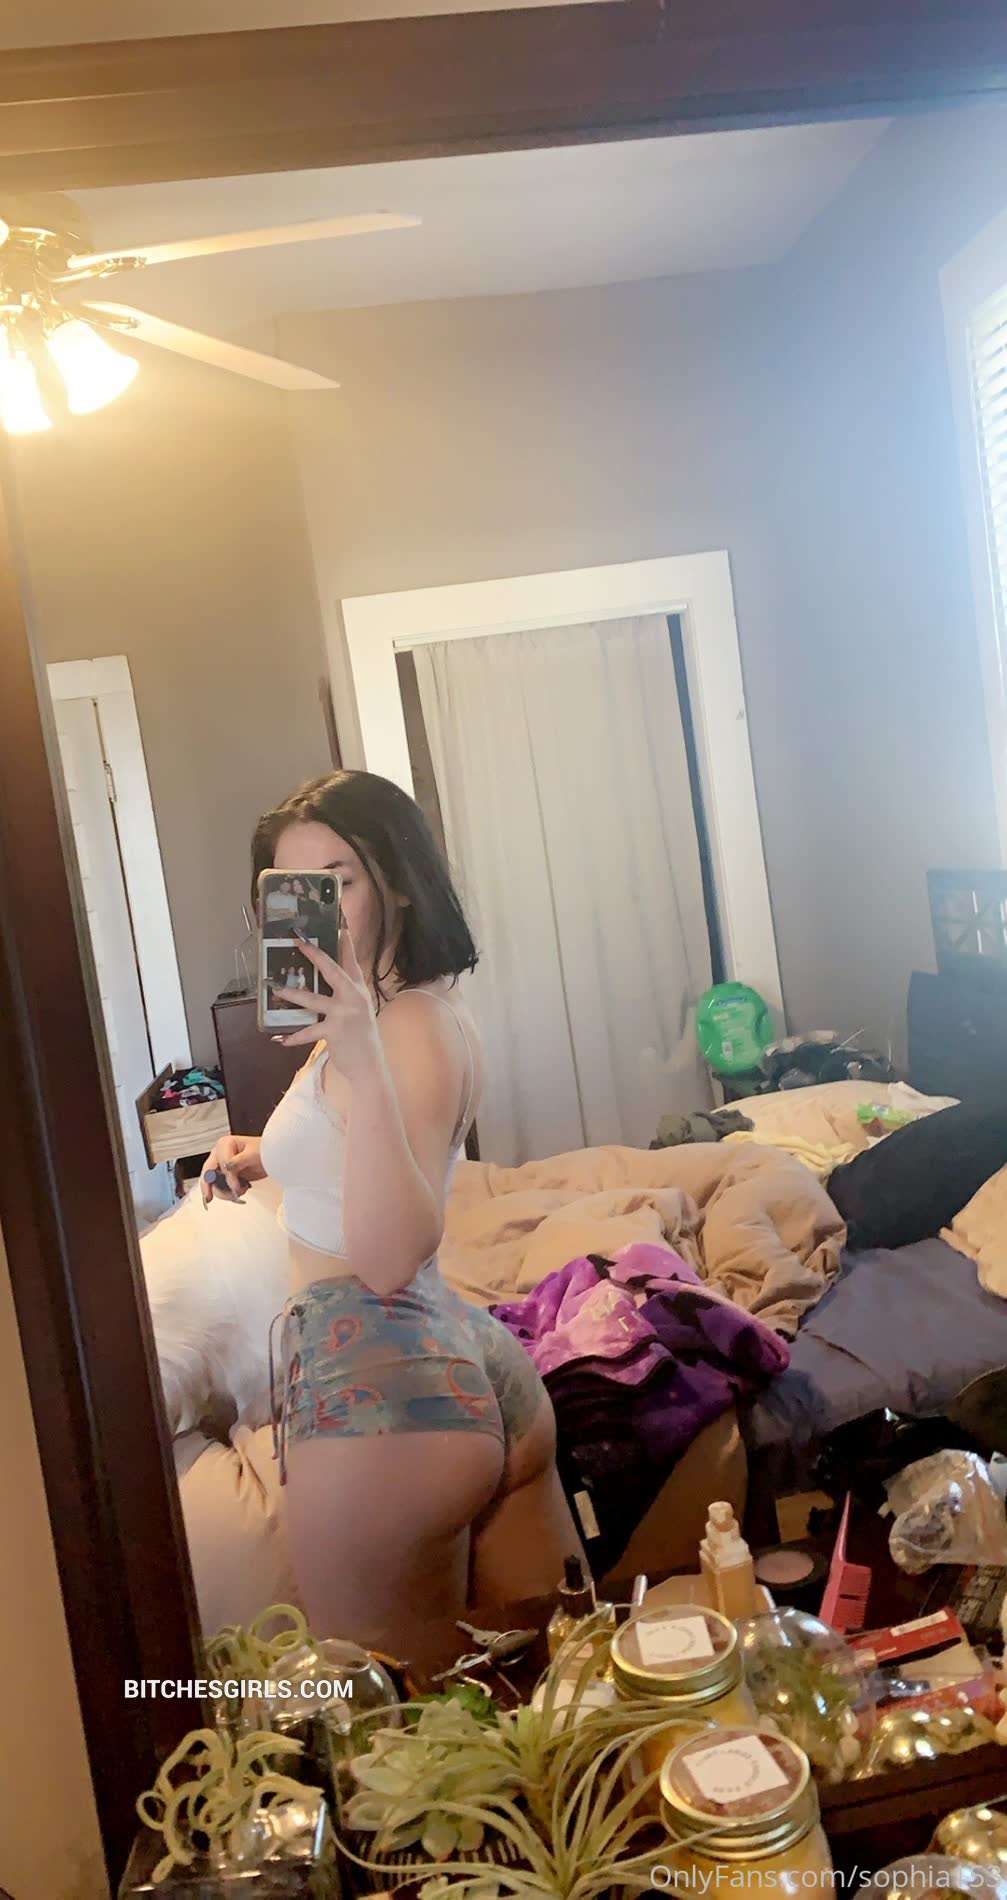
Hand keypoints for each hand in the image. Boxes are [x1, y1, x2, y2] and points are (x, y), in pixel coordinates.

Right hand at [200, 1133, 264, 1205]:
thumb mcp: (252, 1154)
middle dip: (211, 1186)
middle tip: (211, 1197)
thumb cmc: (263, 1150)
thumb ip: (238, 1161)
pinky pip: (220, 1187)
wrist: (271, 1158)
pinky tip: (240, 1191)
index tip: (236, 1185)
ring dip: (224, 1192)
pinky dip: (228, 1193)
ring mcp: (221, 1166)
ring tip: (238, 1193)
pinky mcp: (226, 1177)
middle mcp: (219, 1155)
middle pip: (208, 1173)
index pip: (220, 1163)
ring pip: (213, 1183)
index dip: (227, 1176)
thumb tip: (227, 1168)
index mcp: (224, 1144)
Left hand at [271, 928, 381, 1081]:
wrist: (371, 1065)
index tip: (341, 927)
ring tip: (278, 989)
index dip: (347, 945)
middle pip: (332, 971)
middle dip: (315, 955)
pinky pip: (308, 1032)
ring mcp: (343, 1013)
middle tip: (299, 943)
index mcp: (360, 992)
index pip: (352, 963)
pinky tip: (280, 1039)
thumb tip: (329, 988)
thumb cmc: (364, 1039)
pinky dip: (293, 1037)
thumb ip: (347, 998)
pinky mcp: (333, 1030)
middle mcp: (353, 998)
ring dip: (293, 994)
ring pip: (312, 999)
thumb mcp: (360, 1013)